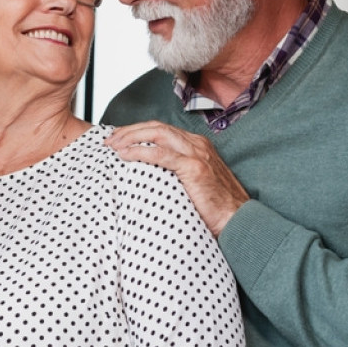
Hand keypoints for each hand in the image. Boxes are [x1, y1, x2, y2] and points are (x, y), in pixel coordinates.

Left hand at [105, 121, 248, 236]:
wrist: (238, 219)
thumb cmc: (214, 207)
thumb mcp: (193, 183)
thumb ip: (175, 174)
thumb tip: (148, 176)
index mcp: (196, 145)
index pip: (161, 130)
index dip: (137, 131)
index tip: (118, 140)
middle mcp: (196, 144)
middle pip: (156, 127)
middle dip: (129, 131)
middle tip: (109, 140)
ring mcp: (196, 153)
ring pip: (157, 134)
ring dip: (130, 137)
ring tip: (113, 146)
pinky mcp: (194, 168)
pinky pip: (160, 154)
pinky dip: (139, 152)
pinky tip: (125, 155)